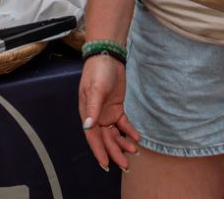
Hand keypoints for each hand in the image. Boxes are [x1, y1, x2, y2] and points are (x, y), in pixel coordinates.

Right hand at [78, 54, 139, 171]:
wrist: (108, 57)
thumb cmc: (97, 72)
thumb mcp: (95, 90)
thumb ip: (92, 109)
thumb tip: (88, 126)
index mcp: (88, 114)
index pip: (93, 137)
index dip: (99, 151)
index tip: (106, 165)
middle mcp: (96, 116)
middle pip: (106, 139)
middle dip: (115, 152)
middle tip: (125, 165)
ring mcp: (107, 112)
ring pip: (115, 133)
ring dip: (123, 143)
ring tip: (133, 152)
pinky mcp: (116, 107)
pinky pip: (123, 123)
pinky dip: (129, 131)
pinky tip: (136, 138)